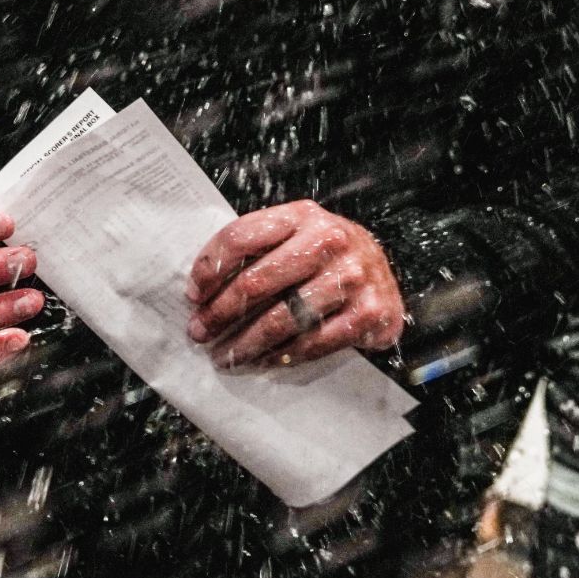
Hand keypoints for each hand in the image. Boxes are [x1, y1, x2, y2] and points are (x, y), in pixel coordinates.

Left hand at [186, 201, 405, 369]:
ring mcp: (351, 277)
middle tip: (200, 332)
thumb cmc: (325, 257)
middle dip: (220, 312)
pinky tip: (261, 361)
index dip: (210, 269)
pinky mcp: (368, 313)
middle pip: (257, 281)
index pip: (241, 237)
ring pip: (281, 319)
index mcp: (302, 216)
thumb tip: (201, 288)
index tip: (193, 294)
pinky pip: (312, 342)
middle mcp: (329, 240)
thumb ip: (258, 249)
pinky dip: (281, 356)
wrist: (384, 275)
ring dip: (245, 343)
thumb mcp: (296, 235)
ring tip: (224, 355)